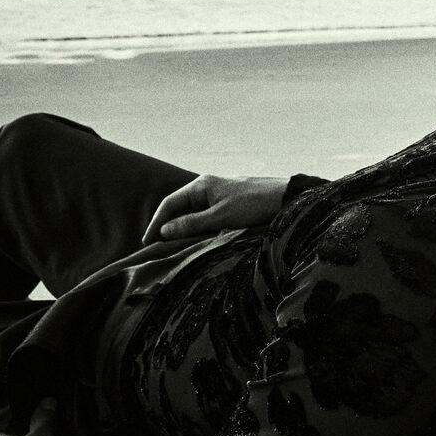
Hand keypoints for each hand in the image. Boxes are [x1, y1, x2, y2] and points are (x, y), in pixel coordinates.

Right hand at [141, 175, 290, 244]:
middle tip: (159, 249)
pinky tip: (199, 242)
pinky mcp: (231, 205)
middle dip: (169, 227)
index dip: (157, 223)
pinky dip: (200, 229)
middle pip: (180, 209)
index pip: (170, 204)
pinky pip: (208, 218)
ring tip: (175, 249)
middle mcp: (208, 188)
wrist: (287, 198)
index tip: (148, 241)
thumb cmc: (255, 204)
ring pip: (195, 214)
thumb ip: (193, 223)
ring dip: (185, 230)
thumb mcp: (221, 216)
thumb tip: (165, 231)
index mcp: (202, 186)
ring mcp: (220, 196)